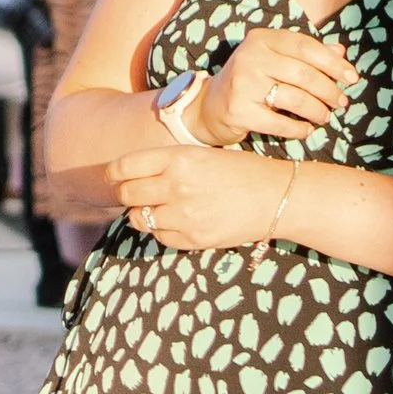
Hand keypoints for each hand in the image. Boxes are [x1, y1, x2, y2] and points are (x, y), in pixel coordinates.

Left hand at [110, 145, 296, 250]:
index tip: (114, 177)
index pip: (125, 166)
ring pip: (139, 218)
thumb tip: (129, 177)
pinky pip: (160, 236)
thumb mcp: (202, 155)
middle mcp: (177, 185)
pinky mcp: (192, 238)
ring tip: (160, 208)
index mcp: (179, 158)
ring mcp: (184, 214)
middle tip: (139, 194)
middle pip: (127, 194)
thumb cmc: (239, 171)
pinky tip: (180, 221)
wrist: (277, 197)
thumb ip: (166, 164)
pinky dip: (163, 230)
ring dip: (143, 214)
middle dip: (128, 194)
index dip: (115, 173)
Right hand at [191, 28, 357, 145]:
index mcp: (261, 39)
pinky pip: (280, 123)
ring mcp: (243, 85)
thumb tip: (341, 53)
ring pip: (295, 99)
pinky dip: (299, 129)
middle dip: (329, 90)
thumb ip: (307, 55)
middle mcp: (250, 58)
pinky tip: (307, 130)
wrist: (210, 106)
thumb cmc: (251, 80)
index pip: (306, 47)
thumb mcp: (275, 60)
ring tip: (325, 116)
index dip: (333, 63)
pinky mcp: (239, 111)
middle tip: (341, 102)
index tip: (352, 77)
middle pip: (304, 74)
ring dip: (317, 111)